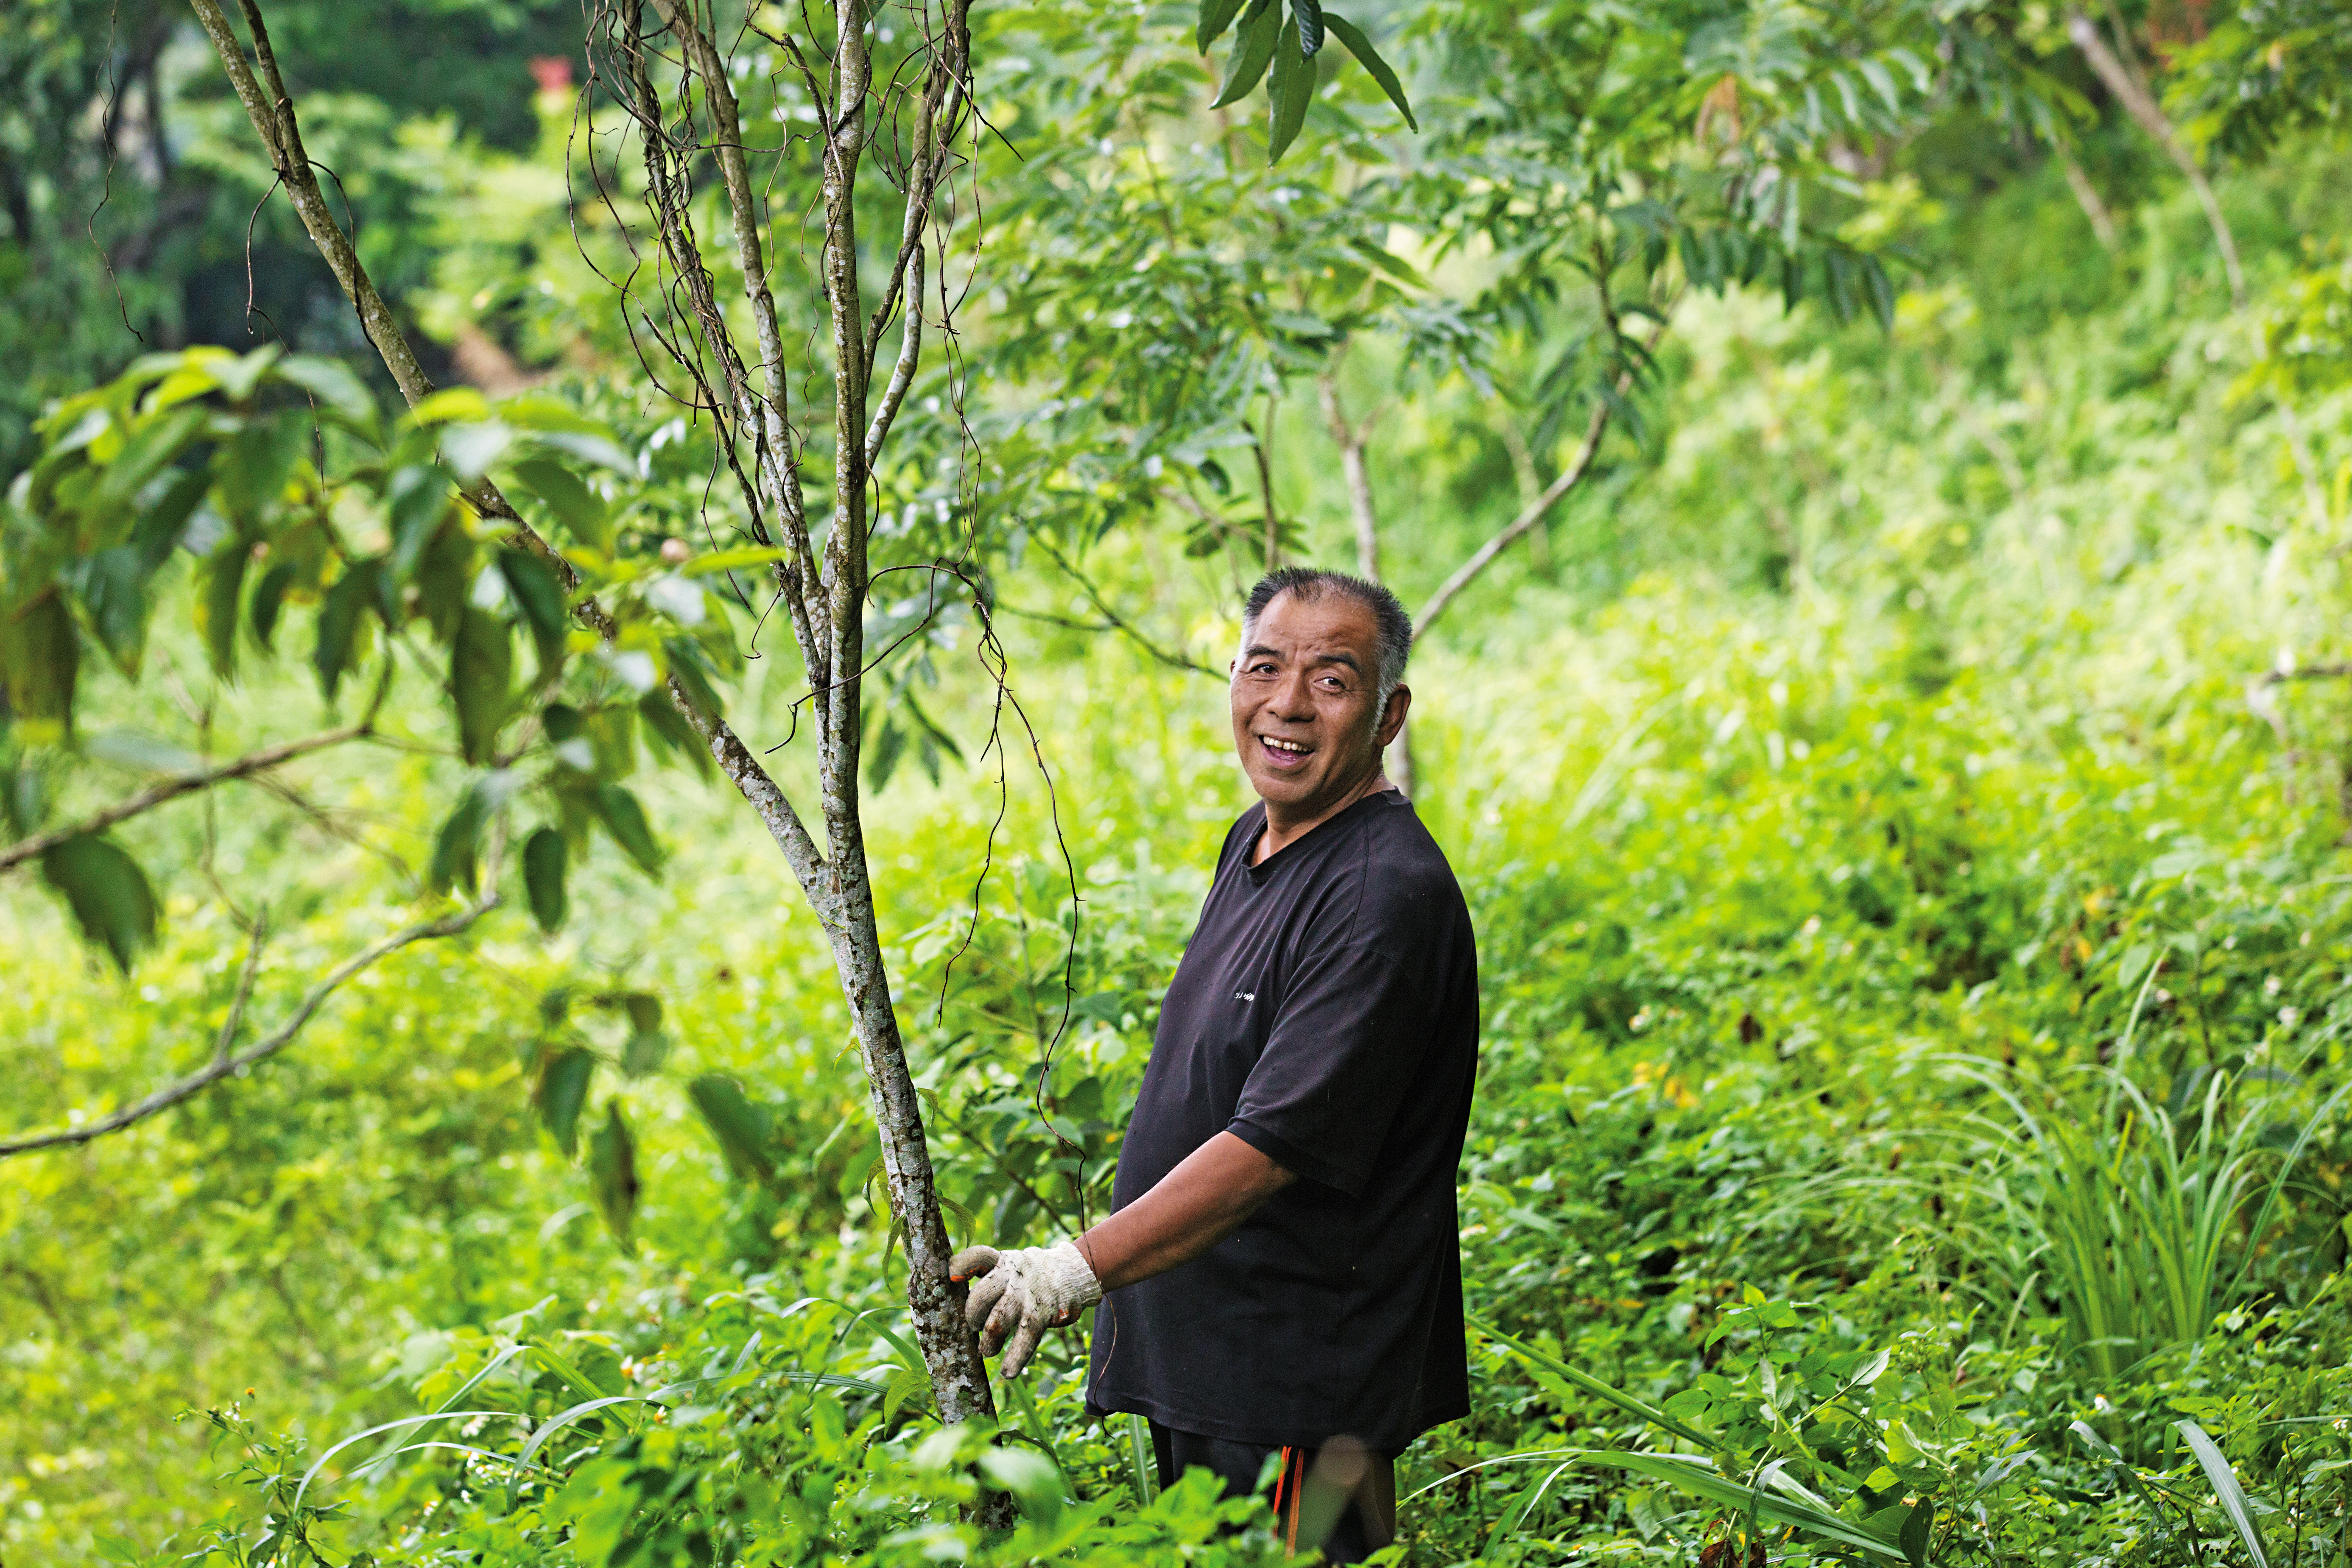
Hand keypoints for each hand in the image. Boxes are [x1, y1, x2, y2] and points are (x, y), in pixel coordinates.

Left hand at [948, 1239, 1101, 1375]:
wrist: (1071, 1273)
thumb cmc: (1027, 1274)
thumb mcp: (1006, 1263)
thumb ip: (981, 1270)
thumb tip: (951, 1279)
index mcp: (1001, 1262)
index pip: (980, 1256)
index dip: (963, 1266)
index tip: (952, 1276)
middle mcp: (1013, 1276)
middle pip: (981, 1296)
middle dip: (972, 1318)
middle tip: (975, 1328)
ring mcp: (1028, 1295)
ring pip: (998, 1322)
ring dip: (988, 1342)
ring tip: (987, 1350)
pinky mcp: (1043, 1315)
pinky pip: (1025, 1340)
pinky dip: (1015, 1358)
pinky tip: (1008, 1372)